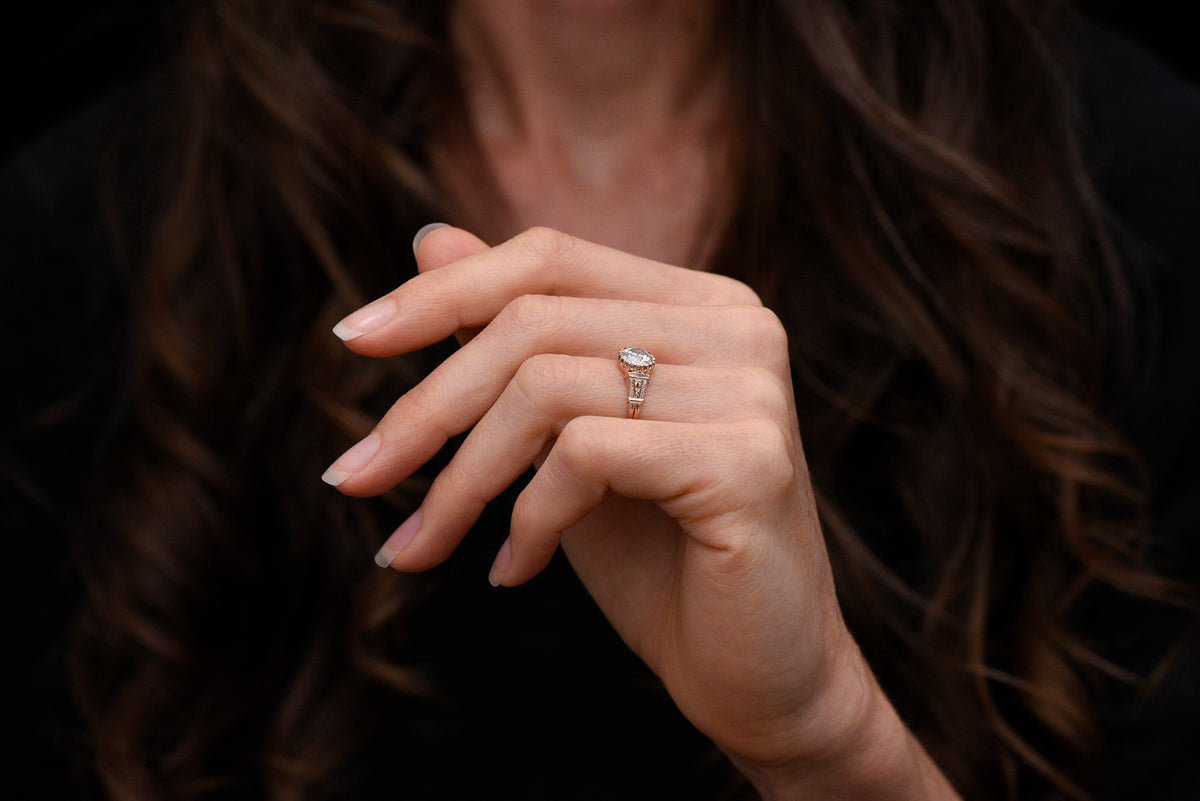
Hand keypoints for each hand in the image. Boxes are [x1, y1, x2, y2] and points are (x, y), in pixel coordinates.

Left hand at [325, 226, 958, 798]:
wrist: (759, 677)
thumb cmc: (659, 558)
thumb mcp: (563, 440)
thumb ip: (511, 340)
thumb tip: (429, 239)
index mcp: (699, 305)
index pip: (548, 256)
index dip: (442, 292)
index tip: (350, 341)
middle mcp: (738, 326)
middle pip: (532, 320)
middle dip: (425, 408)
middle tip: (353, 479)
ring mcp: (751, 388)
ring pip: (545, 388)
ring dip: (462, 479)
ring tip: (426, 547)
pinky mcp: (748, 459)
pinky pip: (585, 455)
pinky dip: (527, 518)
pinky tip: (518, 571)